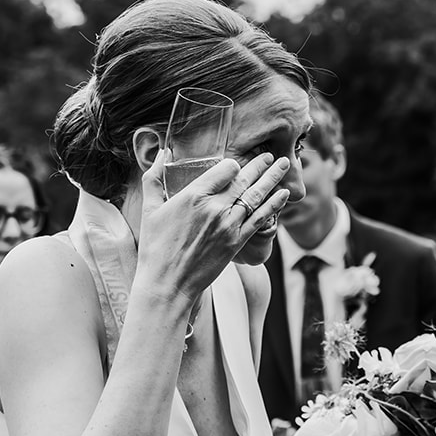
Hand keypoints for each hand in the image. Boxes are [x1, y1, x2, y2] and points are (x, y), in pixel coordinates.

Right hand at [135, 150, 291, 302]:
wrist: (168, 284)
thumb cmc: (155, 248)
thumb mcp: (150, 209)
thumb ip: (154, 178)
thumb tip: (163, 151)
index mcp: (194, 195)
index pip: (225, 169)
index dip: (233, 164)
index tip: (236, 164)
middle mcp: (215, 207)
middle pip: (244, 179)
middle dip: (259, 164)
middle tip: (269, 155)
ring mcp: (229, 225)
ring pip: (256, 195)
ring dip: (273, 178)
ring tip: (284, 164)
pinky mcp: (237, 242)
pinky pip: (261, 219)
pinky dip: (275, 204)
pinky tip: (285, 193)